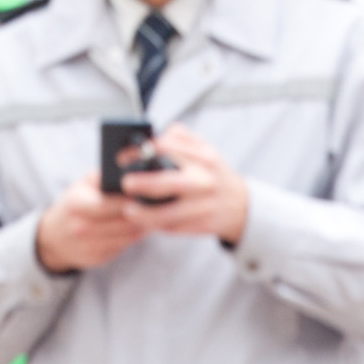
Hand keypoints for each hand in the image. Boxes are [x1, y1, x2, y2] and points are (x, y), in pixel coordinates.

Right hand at [35, 172, 151, 272]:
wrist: (54, 237)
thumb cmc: (75, 204)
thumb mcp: (82, 185)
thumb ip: (104, 177)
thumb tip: (131, 172)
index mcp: (76, 204)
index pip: (108, 204)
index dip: (129, 199)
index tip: (145, 192)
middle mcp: (80, 228)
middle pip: (123, 223)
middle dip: (142, 214)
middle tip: (155, 205)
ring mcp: (88, 246)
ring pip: (128, 237)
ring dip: (142, 226)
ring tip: (150, 215)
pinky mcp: (97, 259)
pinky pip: (124, 247)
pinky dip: (133, 237)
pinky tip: (136, 227)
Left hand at [122, 123, 248, 244]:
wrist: (240, 204)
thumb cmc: (212, 172)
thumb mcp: (203, 148)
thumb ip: (180, 136)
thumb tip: (153, 135)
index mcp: (203, 157)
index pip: (166, 149)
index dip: (140, 152)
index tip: (122, 158)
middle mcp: (205, 181)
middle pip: (169, 182)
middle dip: (144, 183)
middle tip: (125, 184)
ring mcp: (204, 206)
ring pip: (169, 214)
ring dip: (145, 214)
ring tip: (128, 211)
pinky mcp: (202, 225)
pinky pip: (174, 228)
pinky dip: (156, 225)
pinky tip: (144, 221)